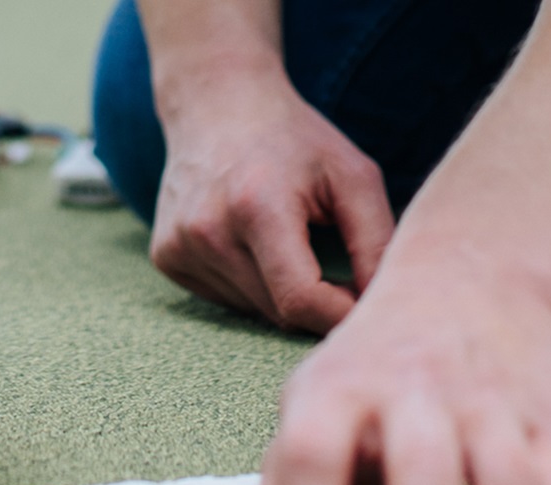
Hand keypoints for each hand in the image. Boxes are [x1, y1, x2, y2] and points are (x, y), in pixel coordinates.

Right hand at [148, 83, 394, 333]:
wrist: (216, 102)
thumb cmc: (295, 139)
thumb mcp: (352, 175)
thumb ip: (375, 241)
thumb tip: (384, 304)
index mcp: (257, 207)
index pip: (300, 300)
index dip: (342, 315)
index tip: (368, 305)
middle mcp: (208, 231)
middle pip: (279, 312)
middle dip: (318, 305)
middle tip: (341, 275)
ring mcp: (179, 246)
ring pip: (253, 311)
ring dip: (284, 295)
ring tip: (291, 243)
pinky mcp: (165, 257)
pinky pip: (225, 299)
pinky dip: (252, 286)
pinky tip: (253, 242)